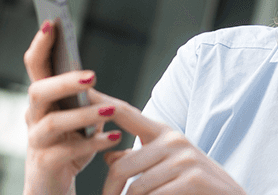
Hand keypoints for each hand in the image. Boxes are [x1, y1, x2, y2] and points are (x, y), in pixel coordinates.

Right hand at [23, 20, 128, 194]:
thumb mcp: (79, 120)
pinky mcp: (45, 163)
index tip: (52, 22)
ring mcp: (36, 141)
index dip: (40, 44)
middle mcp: (33, 117)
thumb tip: (91, 78)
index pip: (35, 66)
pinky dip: (92, 144)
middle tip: (92, 75)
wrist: (53, 189)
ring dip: (84, 114)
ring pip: (53, 121)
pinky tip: (113, 138)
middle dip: (64, 81)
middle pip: (38, 90)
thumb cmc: (69, 149)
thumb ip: (83, 99)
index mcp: (41, 100)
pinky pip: (67, 151)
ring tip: (112, 109)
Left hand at [98, 99, 245, 194]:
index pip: (126, 113)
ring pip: (135, 189)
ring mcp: (185, 159)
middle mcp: (174, 140)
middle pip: (121, 166)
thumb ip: (138, 159)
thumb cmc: (195, 187)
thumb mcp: (166, 167)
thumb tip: (108, 154)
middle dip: (109, 192)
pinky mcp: (192, 179)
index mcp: (164, 133)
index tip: (81, 92)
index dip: (102, 102)